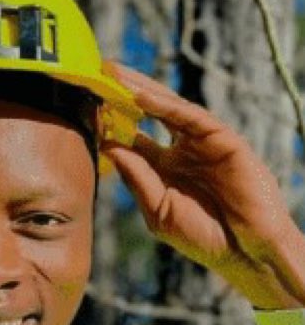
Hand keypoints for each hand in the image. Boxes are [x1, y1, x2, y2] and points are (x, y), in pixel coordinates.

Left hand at [103, 61, 304, 309]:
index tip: (81, 107)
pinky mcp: (223, 139)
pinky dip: (166, 105)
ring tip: (114, 74)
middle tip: (97, 73)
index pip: (131, 137)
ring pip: (168, 108)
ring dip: (141, 90)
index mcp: (163, 167)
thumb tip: (107, 146)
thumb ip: (135, 175)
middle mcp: (181, 149)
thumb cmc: (201, 236)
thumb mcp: (157, 207)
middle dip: (123, 94)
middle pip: (147, 114)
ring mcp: (202, 142)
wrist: (243, 251)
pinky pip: (190, 117)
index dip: (108, 122)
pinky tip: (142, 96)